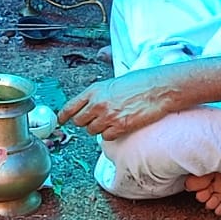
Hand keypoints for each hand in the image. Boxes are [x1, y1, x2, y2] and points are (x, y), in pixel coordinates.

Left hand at [57, 67, 180, 140]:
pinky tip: (119, 126)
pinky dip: (110, 134)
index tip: (61, 120)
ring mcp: (108, 116)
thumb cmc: (141, 82)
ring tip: (112, 120)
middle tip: (96, 119)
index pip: (71, 106)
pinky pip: (106, 137)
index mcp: (95, 90)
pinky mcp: (119, 127)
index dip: (64, 116)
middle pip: (79, 122)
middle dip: (85, 122)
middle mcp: (98, 103)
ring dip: (99, 128)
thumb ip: (99, 93)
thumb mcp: (114, 82)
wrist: (159, 88)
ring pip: (92, 131)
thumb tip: (92, 104)